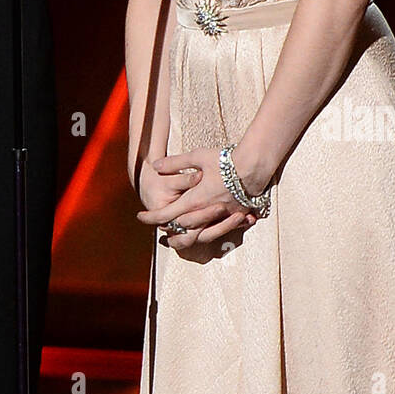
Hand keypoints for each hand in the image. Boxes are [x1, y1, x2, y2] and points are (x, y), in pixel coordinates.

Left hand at [136, 157, 255, 253]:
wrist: (254, 166)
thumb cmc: (225, 160)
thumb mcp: (197, 156)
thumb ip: (175, 163)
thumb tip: (156, 166)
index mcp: (194, 200)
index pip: (167, 215)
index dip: (151, 218)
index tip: (140, 217)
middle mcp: (206, 212)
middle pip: (181, 229)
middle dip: (167, 229)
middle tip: (157, 226)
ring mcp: (221, 217)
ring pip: (199, 235)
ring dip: (185, 237)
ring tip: (176, 236)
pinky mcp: (233, 217)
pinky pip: (217, 231)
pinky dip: (206, 233)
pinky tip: (202, 231)